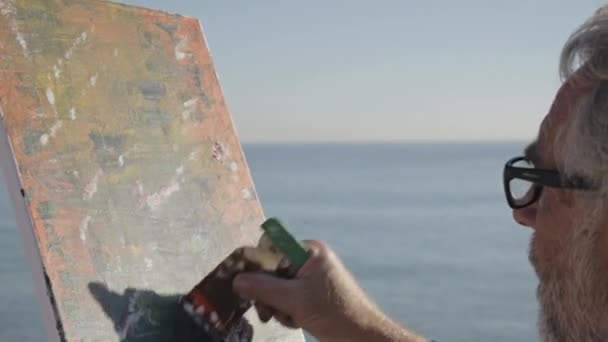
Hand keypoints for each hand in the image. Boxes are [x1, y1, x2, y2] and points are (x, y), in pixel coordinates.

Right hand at [232, 240, 423, 341]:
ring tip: (288, 318)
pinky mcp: (311, 294)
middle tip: (267, 310)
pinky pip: (286, 296)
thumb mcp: (295, 301)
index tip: (242, 281)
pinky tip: (294, 320)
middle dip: (267, 292)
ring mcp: (311, 277)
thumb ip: (264, 288)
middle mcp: (309, 259)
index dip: (256, 263)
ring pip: (276, 286)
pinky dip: (286, 310)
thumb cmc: (335, 314)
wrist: (362, 337)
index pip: (272, 247)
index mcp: (309, 251)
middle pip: (271, 268)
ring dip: (276, 305)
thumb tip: (236, 280)